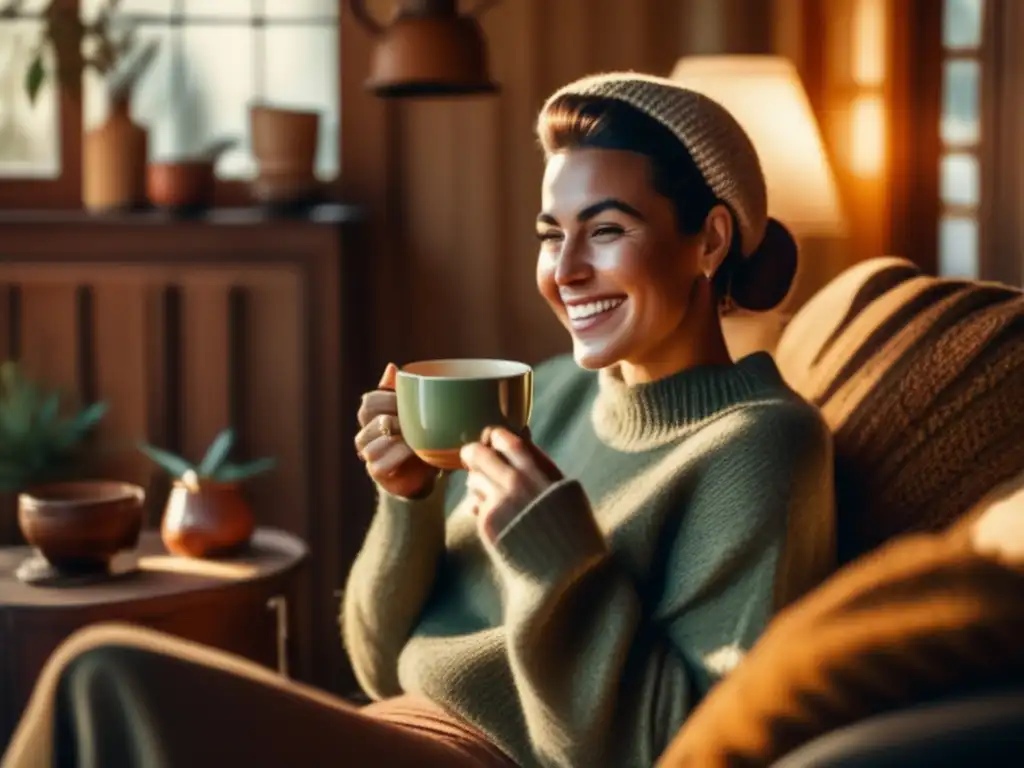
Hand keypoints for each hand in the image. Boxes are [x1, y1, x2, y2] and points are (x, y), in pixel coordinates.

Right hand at [355, 363, 437, 498]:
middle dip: (392, 414)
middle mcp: (365, 435)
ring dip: (397, 435)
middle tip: (412, 419)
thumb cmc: (419, 439)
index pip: (368, 401)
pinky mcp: (376, 473)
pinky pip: (380, 462)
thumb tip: (391, 367)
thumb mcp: (414, 413)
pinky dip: (398, 454)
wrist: (426, 472)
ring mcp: (368, 454)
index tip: (409, 402)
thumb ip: (402, 392)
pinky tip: (412, 450)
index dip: (388, 399)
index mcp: (372, 417)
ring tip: (414, 436)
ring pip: (372, 438)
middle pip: (367, 415)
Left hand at [460, 426, 562, 539]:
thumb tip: (521, 435)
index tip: (493, 440)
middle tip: (471, 456)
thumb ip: (541, 464)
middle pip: (479, 454)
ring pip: (473, 479)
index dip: (496, 437)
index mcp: (538, 472)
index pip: (507, 441)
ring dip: (477, 482)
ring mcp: (500, 503)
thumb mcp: (565, 489)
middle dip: (472, 453)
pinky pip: (474, 504)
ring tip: (490, 492)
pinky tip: (494, 515)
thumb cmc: (570, 528)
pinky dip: (480, 505)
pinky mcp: (488, 522)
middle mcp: (517, 483)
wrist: (564, 568)